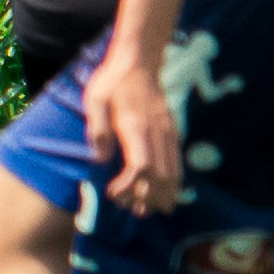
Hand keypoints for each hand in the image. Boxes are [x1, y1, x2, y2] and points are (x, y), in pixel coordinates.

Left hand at [89, 44, 188, 217]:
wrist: (139, 62)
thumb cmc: (112, 82)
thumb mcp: (95, 100)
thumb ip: (97, 129)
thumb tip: (99, 159)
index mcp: (136, 127)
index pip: (141, 166)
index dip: (131, 186)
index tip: (114, 195)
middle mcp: (157, 133)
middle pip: (161, 175)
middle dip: (148, 197)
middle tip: (134, 211)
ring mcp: (168, 133)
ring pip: (174, 171)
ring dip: (164, 194)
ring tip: (150, 209)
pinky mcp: (173, 132)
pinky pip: (178, 162)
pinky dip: (174, 181)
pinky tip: (166, 193)